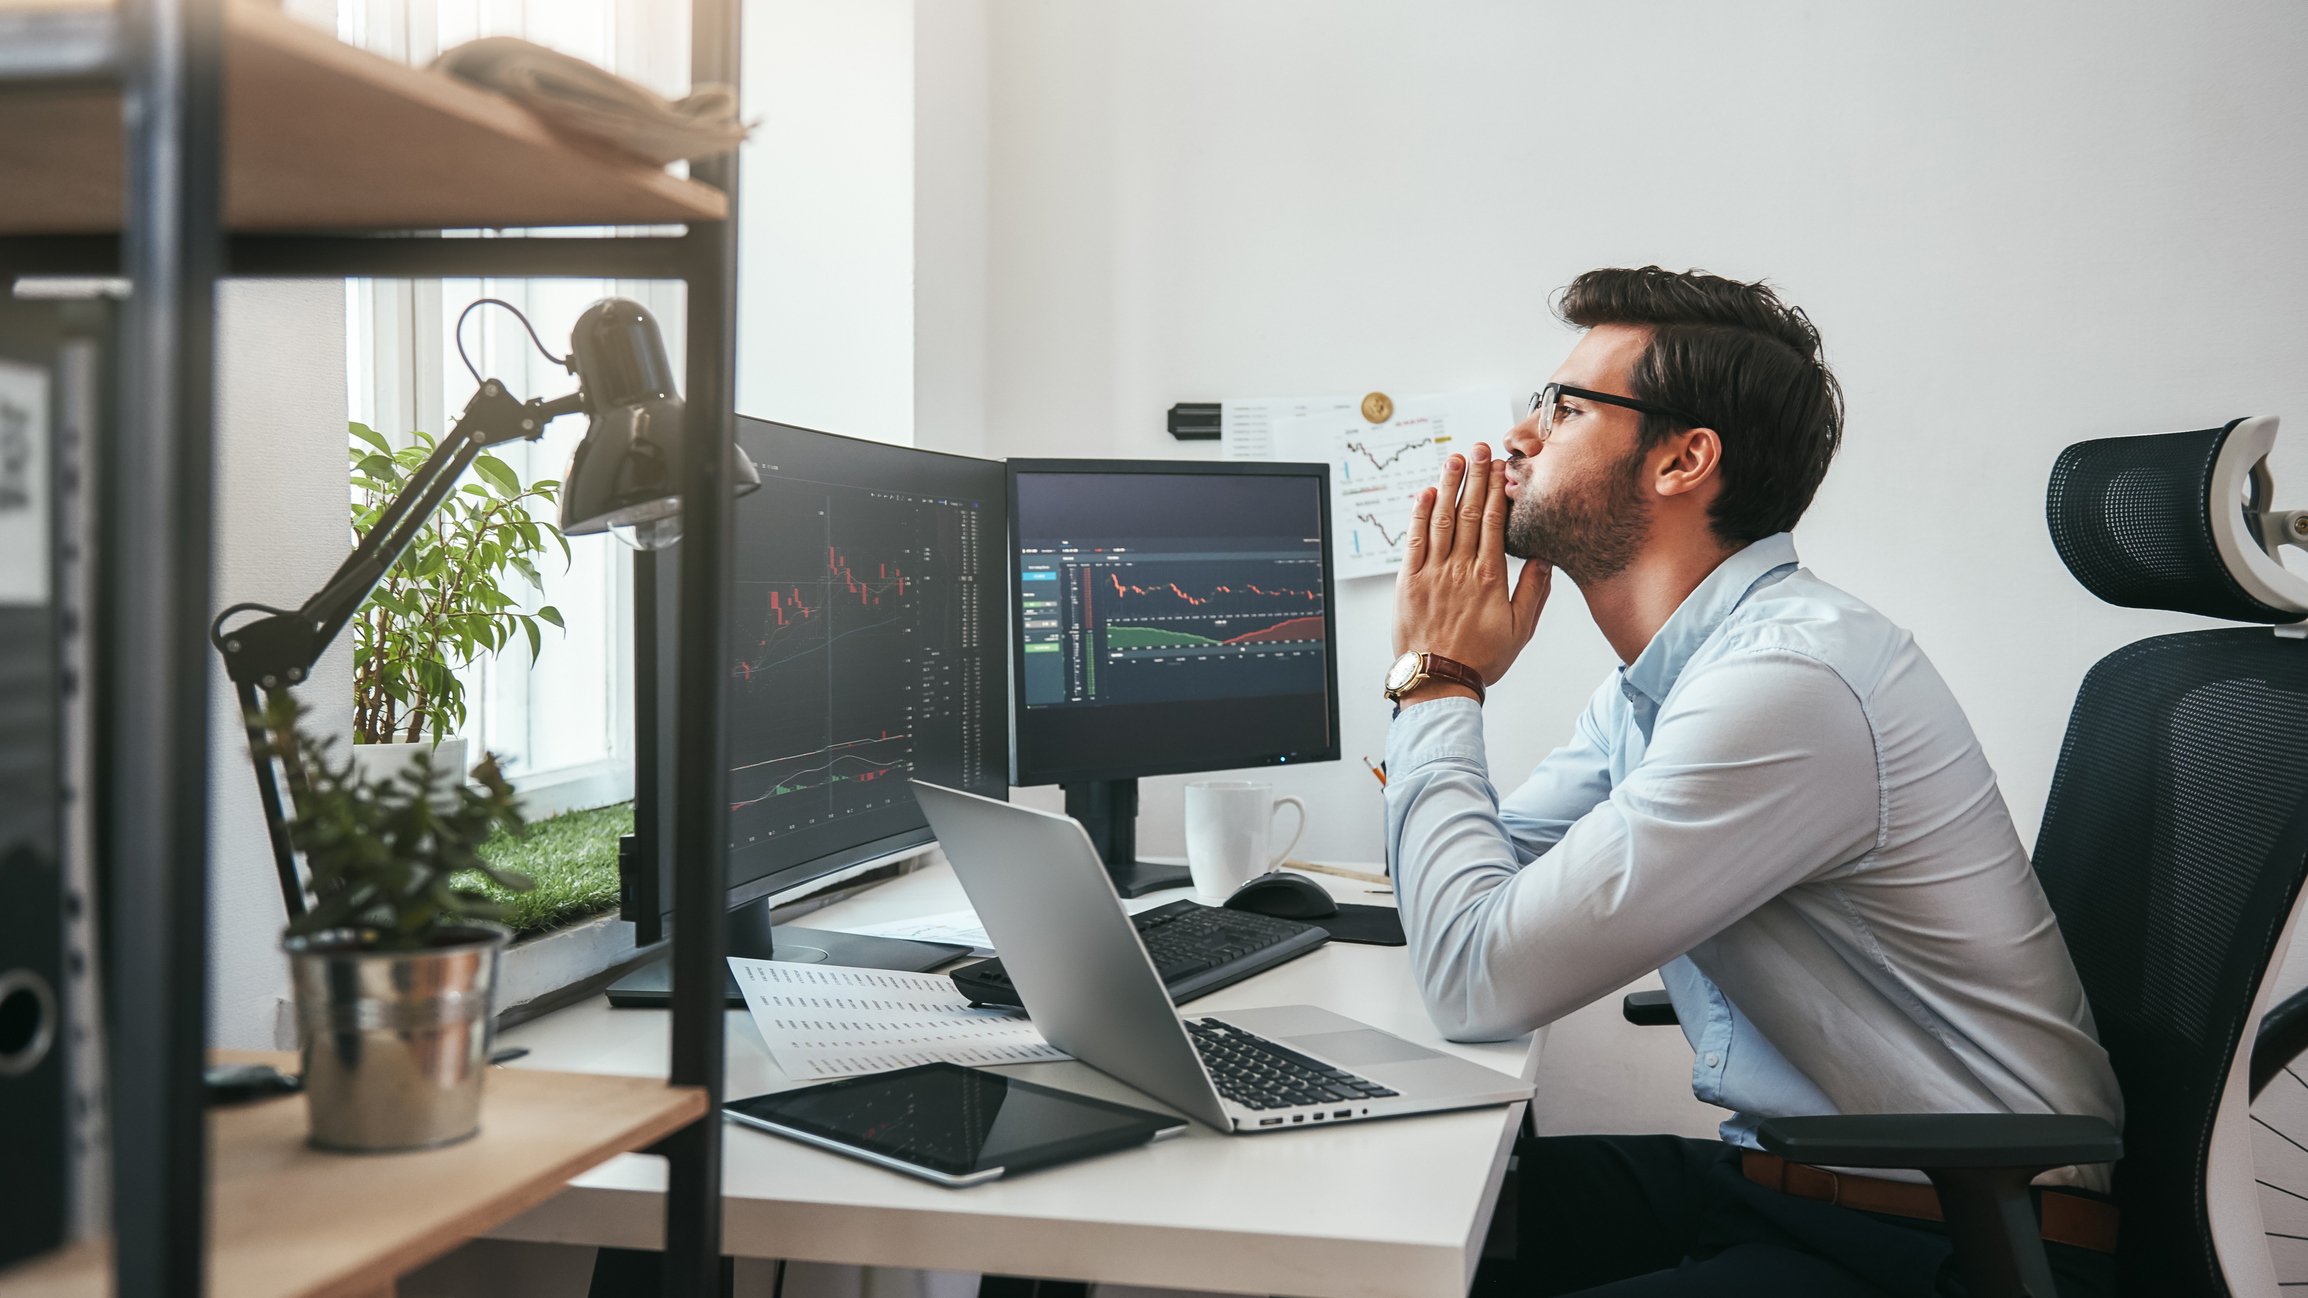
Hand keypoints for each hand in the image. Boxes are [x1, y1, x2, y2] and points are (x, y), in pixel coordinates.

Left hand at [1391, 442, 1549, 685]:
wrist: (1440, 680)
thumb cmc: (1481, 658)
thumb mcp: (1520, 629)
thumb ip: (1533, 591)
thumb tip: (1543, 557)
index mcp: (1489, 577)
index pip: (1493, 522)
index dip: (1496, 490)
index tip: (1499, 467)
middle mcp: (1460, 569)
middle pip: (1468, 512)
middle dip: (1475, 477)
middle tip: (1479, 448)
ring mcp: (1432, 573)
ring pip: (1440, 520)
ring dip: (1447, 486)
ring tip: (1455, 460)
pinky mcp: (1409, 582)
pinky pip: (1413, 541)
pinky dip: (1418, 515)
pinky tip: (1425, 494)